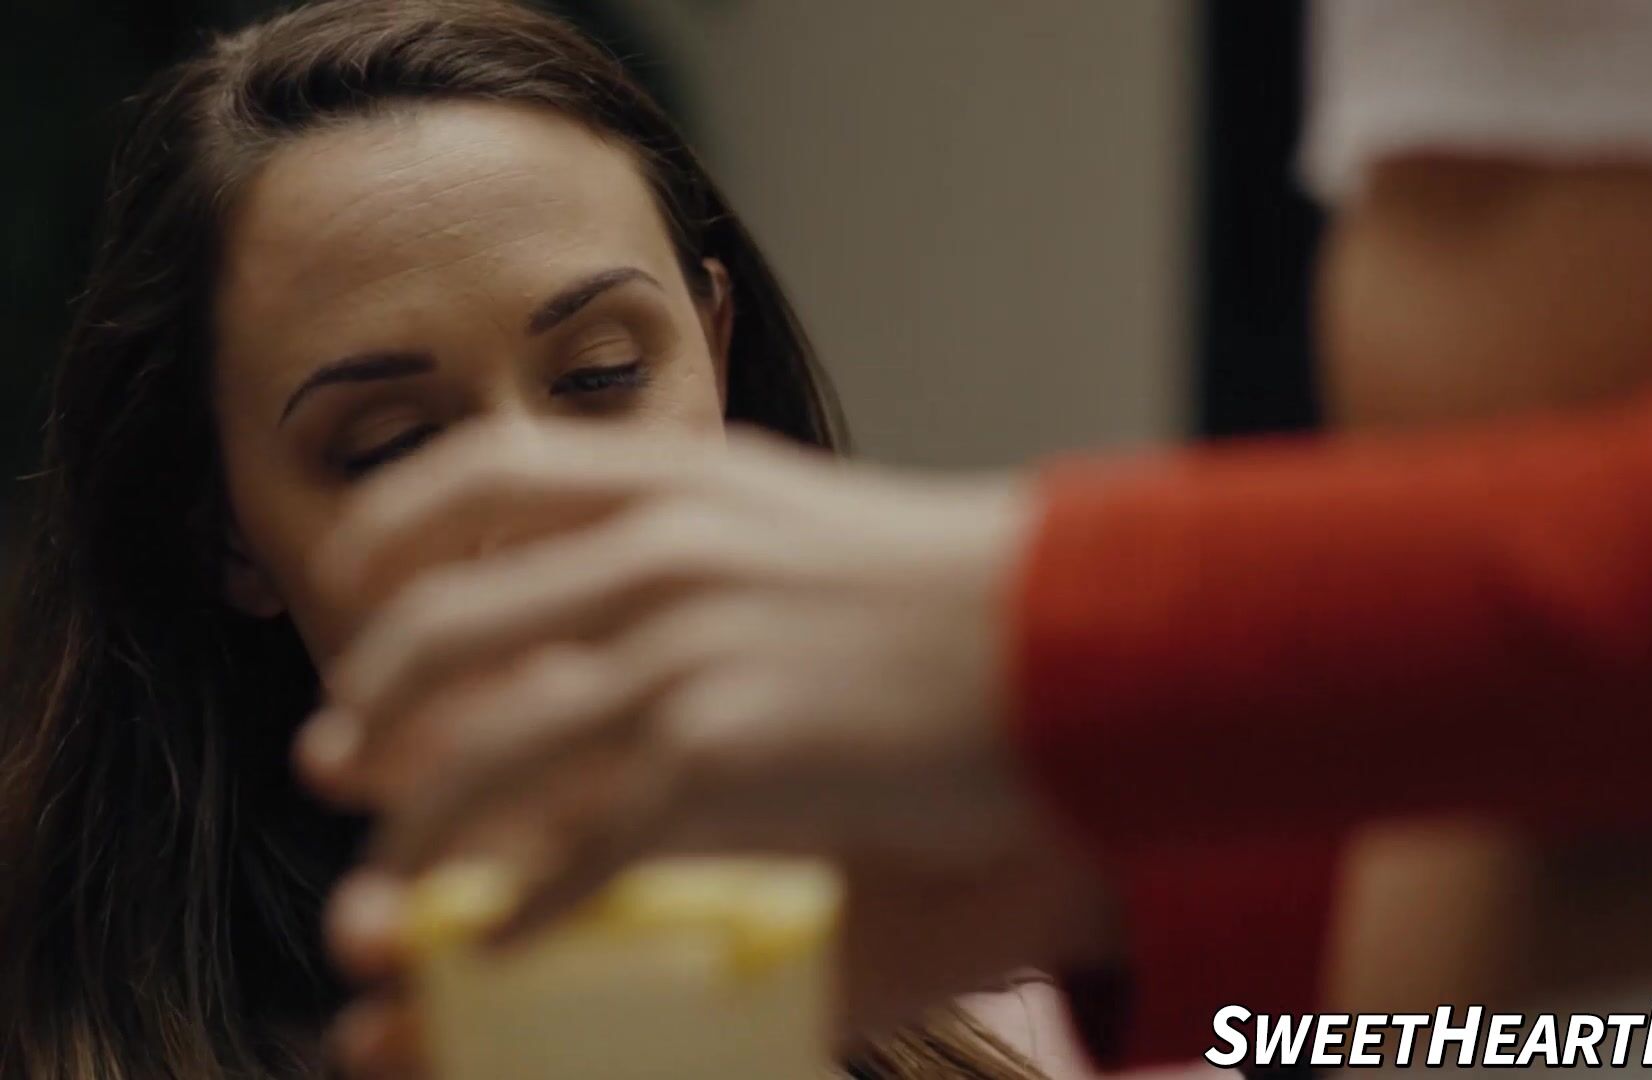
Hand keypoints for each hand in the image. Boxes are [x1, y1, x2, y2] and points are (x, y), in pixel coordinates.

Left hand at [297, 419, 1116, 1062]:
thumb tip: (596, 565)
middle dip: (369, 707)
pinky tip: (501, 935)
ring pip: (490, 752)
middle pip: (447, 626)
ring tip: (394, 876)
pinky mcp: (730, 754)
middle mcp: (662, 551)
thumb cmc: (943, 587)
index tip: (347, 589)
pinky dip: (522, 901)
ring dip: (419, 826)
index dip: (386, 531)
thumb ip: (688, 524)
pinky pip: (580, 845)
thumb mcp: (796, 514)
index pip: (478, 472)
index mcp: (679, 477)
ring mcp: (690, 651)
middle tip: (333, 761)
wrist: (1061, 637)